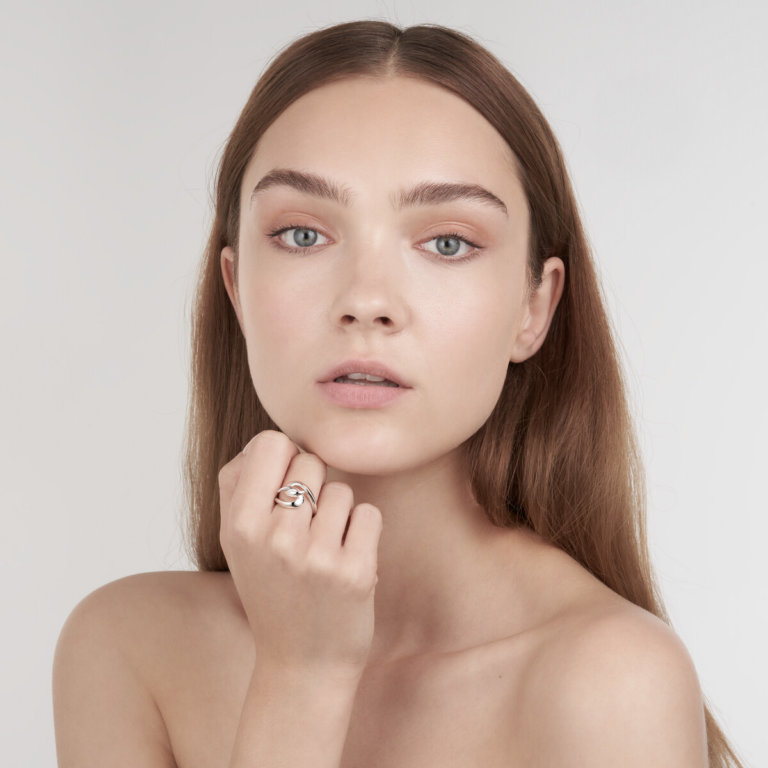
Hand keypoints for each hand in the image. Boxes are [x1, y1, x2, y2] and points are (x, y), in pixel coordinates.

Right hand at [218, 430, 382, 678]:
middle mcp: (273, 537)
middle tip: (305, 528)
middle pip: (310, 459)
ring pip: (342, 489)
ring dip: (339, 514)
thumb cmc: (270, 591)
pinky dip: (363, 533)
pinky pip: (369, 514)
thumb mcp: (235, 542)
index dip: (283, 457)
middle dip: (313, 486)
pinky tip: (346, 561)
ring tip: (323, 551)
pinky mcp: (353, 572)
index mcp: (239, 524)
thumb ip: (239, 485)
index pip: (269, 442)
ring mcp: (315, 556)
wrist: (301, 665)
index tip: (285, 485)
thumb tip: (266, 440)